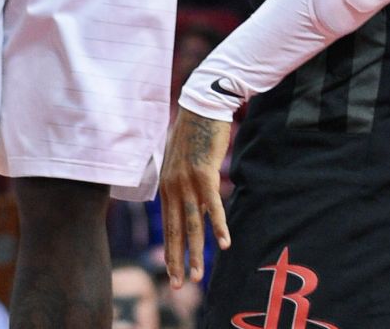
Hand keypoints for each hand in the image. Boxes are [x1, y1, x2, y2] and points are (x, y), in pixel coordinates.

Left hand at [160, 107, 231, 286]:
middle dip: (177, 261)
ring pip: (191, 225)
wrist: (201, 103)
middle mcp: (172, 186)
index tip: (172, 273)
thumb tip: (182, 197)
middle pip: (175, 231)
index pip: (167, 226)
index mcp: (166, 185)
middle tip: (178, 286)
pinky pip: (212, 206)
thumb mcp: (180, 158)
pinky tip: (224, 244)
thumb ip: (179, 180)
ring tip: (199, 277)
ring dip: (196, 252)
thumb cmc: (193, 129)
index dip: (170, 251)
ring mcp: (187, 181)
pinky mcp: (204, 174)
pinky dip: (218, 226)